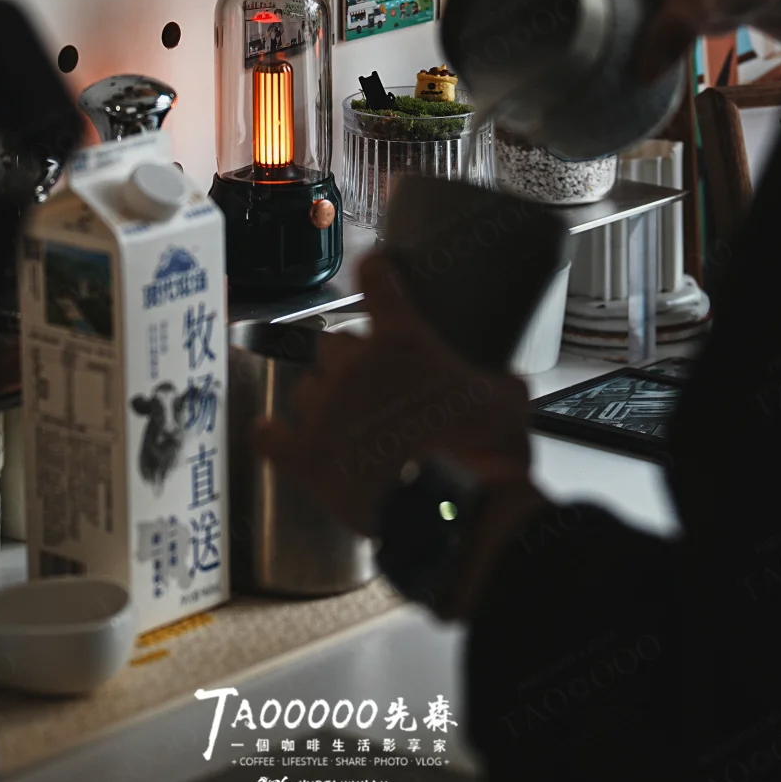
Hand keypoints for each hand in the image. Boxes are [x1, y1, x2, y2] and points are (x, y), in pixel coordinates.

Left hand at [252, 254, 533, 540]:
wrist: (457, 513)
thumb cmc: (484, 453)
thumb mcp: (507, 403)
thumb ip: (497, 383)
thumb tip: (508, 385)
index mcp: (402, 341)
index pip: (376, 282)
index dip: (375, 272)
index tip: (374, 268)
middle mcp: (355, 367)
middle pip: (333, 343)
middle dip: (352, 358)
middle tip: (376, 381)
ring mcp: (326, 412)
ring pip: (309, 387)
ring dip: (325, 398)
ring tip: (348, 420)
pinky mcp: (308, 458)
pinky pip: (273, 438)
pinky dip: (273, 435)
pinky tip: (271, 433)